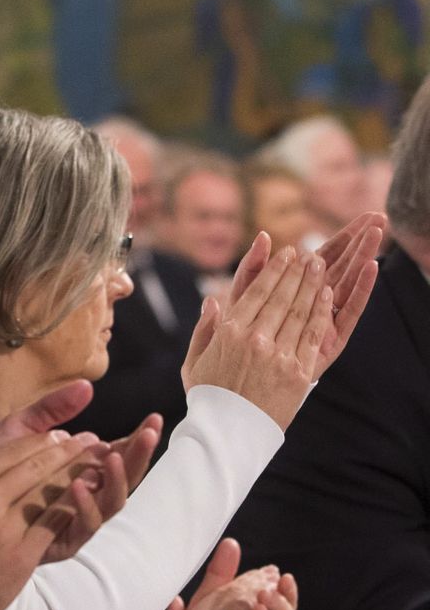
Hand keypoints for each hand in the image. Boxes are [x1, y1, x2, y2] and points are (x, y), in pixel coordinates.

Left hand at [0, 397, 160, 562]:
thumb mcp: (21, 431)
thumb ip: (52, 409)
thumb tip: (87, 386)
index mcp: (81, 469)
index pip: (119, 454)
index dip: (138, 439)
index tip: (152, 419)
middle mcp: (85, 495)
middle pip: (125, 478)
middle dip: (139, 455)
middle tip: (149, 433)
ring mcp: (76, 518)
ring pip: (112, 503)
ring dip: (118, 478)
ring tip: (113, 456)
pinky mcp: (62, 540)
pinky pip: (84, 526)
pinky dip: (85, 504)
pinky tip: (78, 484)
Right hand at [0, 424, 90, 609]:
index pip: (8, 453)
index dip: (39, 442)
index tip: (58, 435)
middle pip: (34, 467)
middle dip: (67, 451)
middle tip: (89, 441)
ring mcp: (5, 529)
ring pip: (49, 491)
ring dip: (78, 472)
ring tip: (99, 460)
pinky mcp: (22, 555)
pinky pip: (54, 521)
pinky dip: (75, 503)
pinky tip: (91, 492)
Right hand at [181, 244, 332, 428]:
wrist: (229, 434)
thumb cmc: (208, 398)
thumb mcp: (193, 362)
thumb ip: (204, 329)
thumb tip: (213, 301)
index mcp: (228, 333)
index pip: (257, 292)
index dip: (274, 270)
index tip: (286, 254)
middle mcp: (255, 339)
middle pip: (282, 296)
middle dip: (297, 271)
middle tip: (308, 254)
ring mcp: (279, 356)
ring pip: (299, 311)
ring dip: (312, 285)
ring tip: (320, 267)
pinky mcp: (298, 372)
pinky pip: (312, 335)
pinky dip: (321, 312)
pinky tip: (326, 295)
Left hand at [229, 215, 382, 367]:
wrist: (233, 394)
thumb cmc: (230, 344)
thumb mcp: (237, 302)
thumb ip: (251, 270)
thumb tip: (263, 237)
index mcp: (291, 292)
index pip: (320, 256)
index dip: (341, 237)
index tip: (362, 216)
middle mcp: (310, 305)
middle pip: (337, 266)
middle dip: (356, 241)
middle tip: (377, 216)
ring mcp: (321, 323)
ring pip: (345, 283)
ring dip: (362, 257)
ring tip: (378, 232)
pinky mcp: (329, 343)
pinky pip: (347, 313)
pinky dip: (360, 290)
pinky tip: (371, 268)